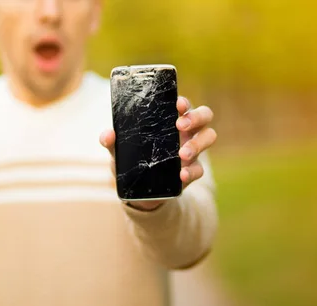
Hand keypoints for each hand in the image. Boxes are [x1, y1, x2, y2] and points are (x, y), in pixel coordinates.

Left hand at [100, 96, 216, 210]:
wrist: (141, 192)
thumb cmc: (133, 161)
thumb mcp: (120, 152)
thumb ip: (113, 142)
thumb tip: (108, 134)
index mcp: (170, 119)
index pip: (183, 104)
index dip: (184, 102)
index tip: (178, 104)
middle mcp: (186, 131)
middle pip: (204, 115)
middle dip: (196, 117)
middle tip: (180, 125)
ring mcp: (193, 150)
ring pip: (209, 137)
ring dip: (198, 144)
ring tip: (182, 154)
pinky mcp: (193, 170)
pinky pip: (200, 169)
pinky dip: (192, 171)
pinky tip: (182, 174)